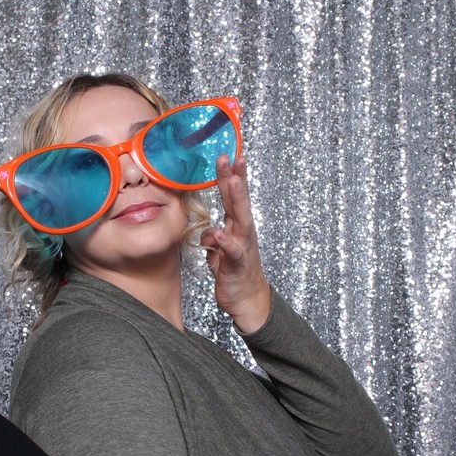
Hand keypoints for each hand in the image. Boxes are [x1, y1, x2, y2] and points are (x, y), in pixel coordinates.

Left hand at [200, 154, 271, 333]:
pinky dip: (226, 242)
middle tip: (229, 155)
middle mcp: (242, 232)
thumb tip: (207, 231)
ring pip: (241, 219)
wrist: (247, 300)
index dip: (230, 176)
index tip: (228, 155)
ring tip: (234, 181)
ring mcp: (243, 247)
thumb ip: (213, 238)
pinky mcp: (237, 264)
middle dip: (234, 177)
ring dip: (237, 199)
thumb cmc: (234, 274)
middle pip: (238, 200)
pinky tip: (219, 233)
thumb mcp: (219, 253)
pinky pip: (233, 251)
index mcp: (236, 227)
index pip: (233, 197)